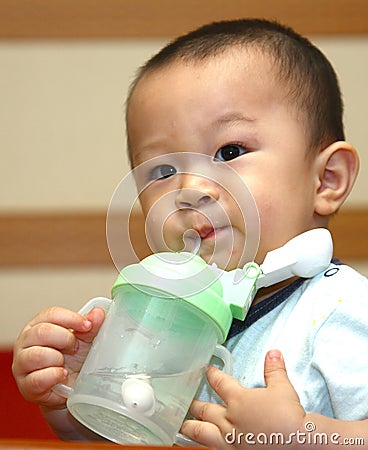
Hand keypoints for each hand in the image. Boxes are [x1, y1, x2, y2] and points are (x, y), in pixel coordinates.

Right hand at [12, 306, 104, 407]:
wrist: (70, 389)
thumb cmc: (73, 361)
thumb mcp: (84, 341)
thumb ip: (91, 327)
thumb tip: (98, 313)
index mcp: (39, 325)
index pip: (51, 314)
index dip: (71, 318)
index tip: (87, 326)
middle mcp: (25, 341)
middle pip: (42, 332)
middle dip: (65, 339)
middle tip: (75, 348)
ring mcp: (21, 363)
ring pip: (37, 355)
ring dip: (58, 359)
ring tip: (65, 364)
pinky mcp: (25, 385)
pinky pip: (38, 379)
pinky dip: (55, 376)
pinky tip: (62, 375)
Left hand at [181, 350, 305, 448]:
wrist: (296, 442)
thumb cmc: (288, 417)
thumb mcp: (283, 389)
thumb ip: (274, 370)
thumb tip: (273, 352)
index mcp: (239, 400)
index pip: (220, 383)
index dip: (212, 375)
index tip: (207, 371)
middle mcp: (229, 420)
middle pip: (204, 410)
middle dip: (194, 404)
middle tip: (185, 401)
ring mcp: (229, 441)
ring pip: (201, 433)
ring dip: (189, 428)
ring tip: (180, 426)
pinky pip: (211, 449)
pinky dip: (202, 445)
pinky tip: (200, 445)